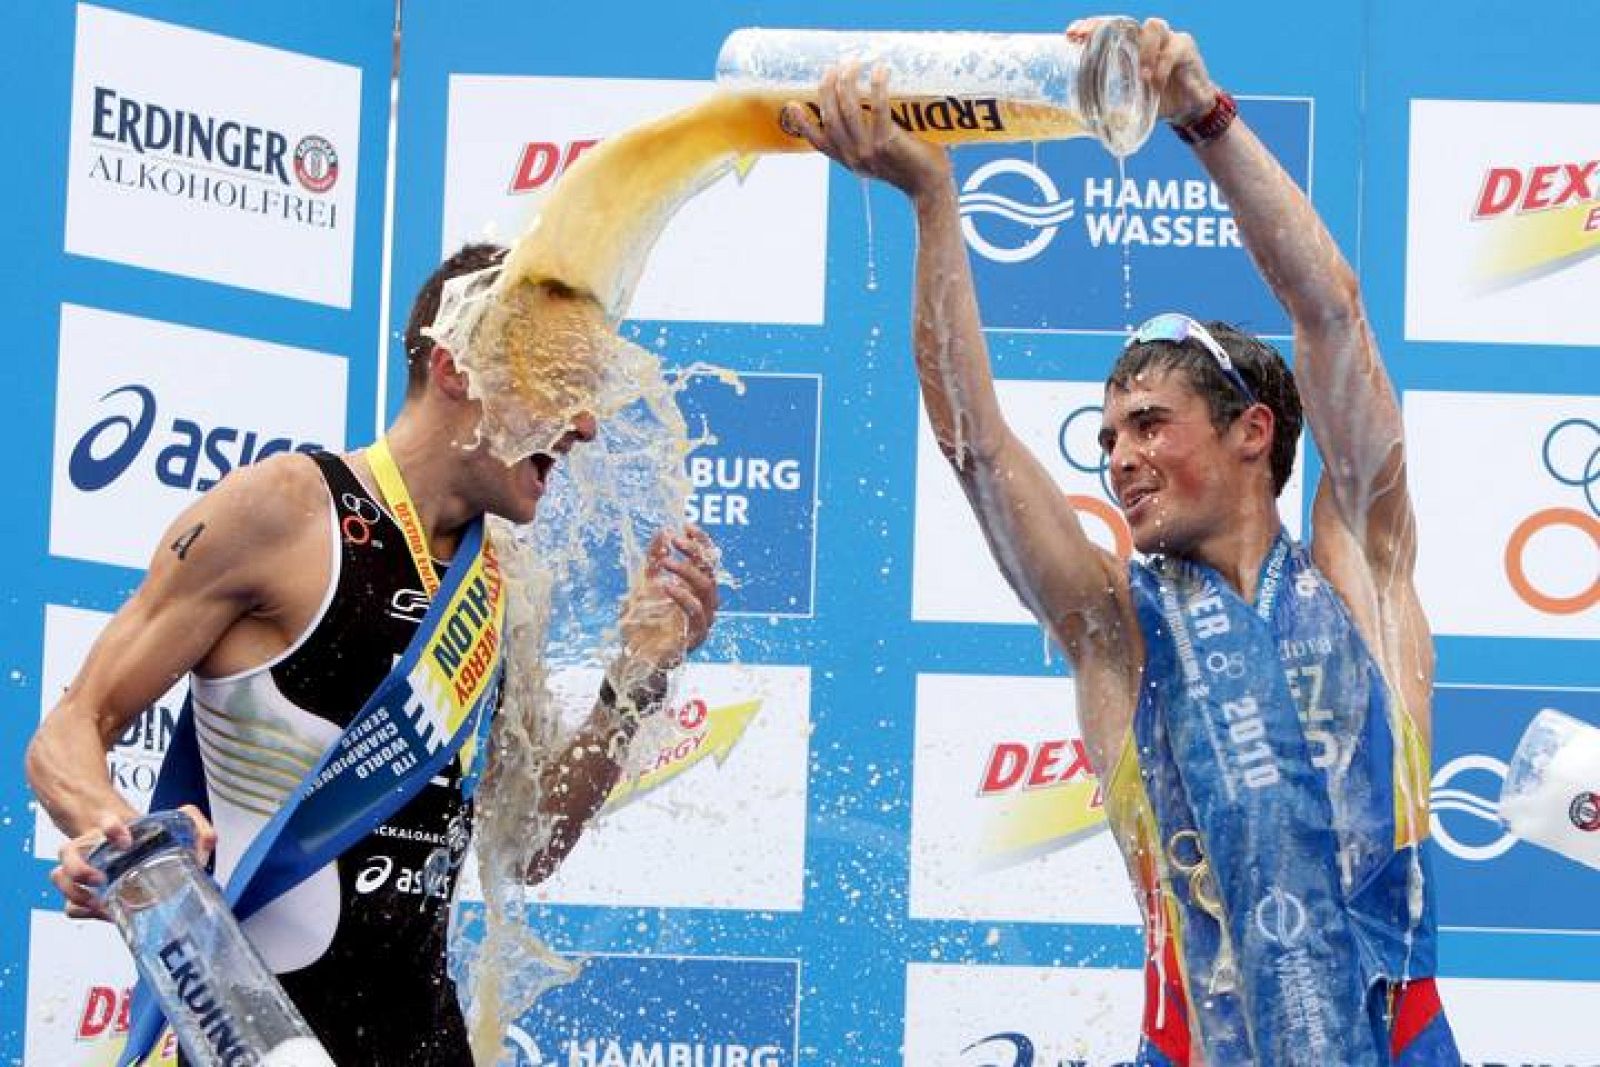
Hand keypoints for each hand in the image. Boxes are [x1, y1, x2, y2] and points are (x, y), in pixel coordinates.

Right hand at [51, 805, 215, 920]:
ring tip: (100, 905)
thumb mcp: (174, 823)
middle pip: (67, 852)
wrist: (127, 839)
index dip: (112, 827)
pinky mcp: (85, 889)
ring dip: (75, 894)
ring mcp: (85, 867)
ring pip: (60, 877)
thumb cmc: (148, 835)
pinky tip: (105, 915)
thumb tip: (208, 840)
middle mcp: (94, 845)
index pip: (106, 821)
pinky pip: (70, 903)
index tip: (125, 840)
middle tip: (100, 880)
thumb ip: (196, 825)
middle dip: (79, 870)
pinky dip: (83, 911)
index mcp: (116, 829)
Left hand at [618, 525, 719, 672]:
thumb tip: (662, 532)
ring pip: (707, 588)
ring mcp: (703, 620)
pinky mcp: (696, 636)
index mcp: (697, 590)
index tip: (686, 526)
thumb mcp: (644, 585)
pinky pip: (695, 611)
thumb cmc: (642, 622)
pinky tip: (666, 585)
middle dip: (694, 552)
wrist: (634, 656)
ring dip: (687, 570)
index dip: (701, 542)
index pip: (708, 561)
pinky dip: (682, 595)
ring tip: (665, 561)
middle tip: (675, 539)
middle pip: (710, 571)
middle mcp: (705, 604)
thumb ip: (654, 560)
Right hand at [781, 62, 952, 199]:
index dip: (802, 124)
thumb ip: (870, 138)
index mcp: (849, 161)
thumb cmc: (911, 166)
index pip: (819, 142)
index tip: (792, 105)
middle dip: (828, 88)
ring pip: (848, 110)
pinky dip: (877, 86)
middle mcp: (854, 157)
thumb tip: (869, 103)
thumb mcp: (882, 157)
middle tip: (834, 67)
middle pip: (831, 117)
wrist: (930, 187)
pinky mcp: (888, 142)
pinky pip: (878, 108)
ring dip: (847, 82)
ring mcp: (869, 151)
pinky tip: (879, 70)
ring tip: (853, 63)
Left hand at [1068, 16, 1217, 122]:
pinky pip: (1172, 50)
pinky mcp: (1185, 47)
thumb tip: (1081, 122)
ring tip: (1140, 76)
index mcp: (1129, 48)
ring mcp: (1166, 39)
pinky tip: (1155, 83)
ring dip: (1144, 49)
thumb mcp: (1129, 105)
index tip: (1071, 35)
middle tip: (1087, 40)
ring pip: (1153, 27)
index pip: (1108, 29)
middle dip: (1105, 26)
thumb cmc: (1157, 103)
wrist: (1189, 110)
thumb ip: (1109, 106)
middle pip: (1125, 22)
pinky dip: (1162, 66)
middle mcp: (1145, 39)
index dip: (1090, 28)